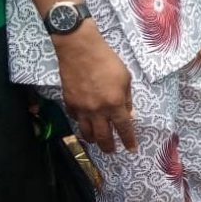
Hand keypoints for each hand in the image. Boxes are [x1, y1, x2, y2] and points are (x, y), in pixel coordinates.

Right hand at [54, 25, 137, 153]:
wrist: (80, 50)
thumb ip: (127, 99)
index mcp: (115, 104)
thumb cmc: (107, 61)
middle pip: (103, 137)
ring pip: (86, 133)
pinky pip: (75, 119)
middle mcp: (97, 110)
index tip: (131, 149)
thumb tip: (128, 114)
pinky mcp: (69, 103)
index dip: (128, 140)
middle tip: (112, 151)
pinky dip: (81, 123)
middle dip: (109, 147)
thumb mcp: (125, 78)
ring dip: (93, 139)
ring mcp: (81, 108)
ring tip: (98, 141)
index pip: (123, 128)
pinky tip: (84, 122)